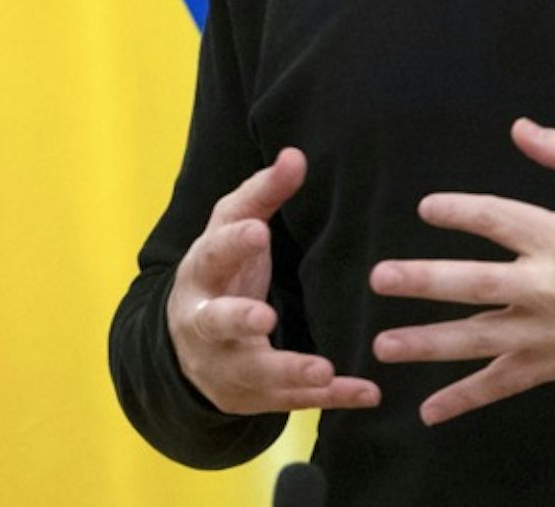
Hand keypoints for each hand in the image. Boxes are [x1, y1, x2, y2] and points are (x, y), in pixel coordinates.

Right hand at [168, 147, 381, 415]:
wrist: (188, 344)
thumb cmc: (221, 272)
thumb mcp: (231, 228)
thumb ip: (263, 193)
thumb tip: (295, 155)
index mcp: (202, 273)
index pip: (213, 254)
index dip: (233, 244)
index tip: (258, 231)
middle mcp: (207, 324)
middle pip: (218, 324)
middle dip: (239, 322)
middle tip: (265, 317)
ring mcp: (227, 365)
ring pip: (256, 372)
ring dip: (291, 372)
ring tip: (324, 370)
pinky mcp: (254, 396)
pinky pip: (294, 401)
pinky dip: (331, 398)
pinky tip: (366, 393)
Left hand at [369, 118, 554, 425]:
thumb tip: (521, 130)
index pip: (499, 220)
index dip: (460, 212)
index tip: (426, 208)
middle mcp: (549, 288)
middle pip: (476, 284)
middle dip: (424, 282)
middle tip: (381, 278)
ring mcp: (548, 332)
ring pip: (479, 339)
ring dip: (429, 344)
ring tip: (383, 346)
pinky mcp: (554, 363)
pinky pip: (504, 384)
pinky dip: (466, 398)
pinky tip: (429, 409)